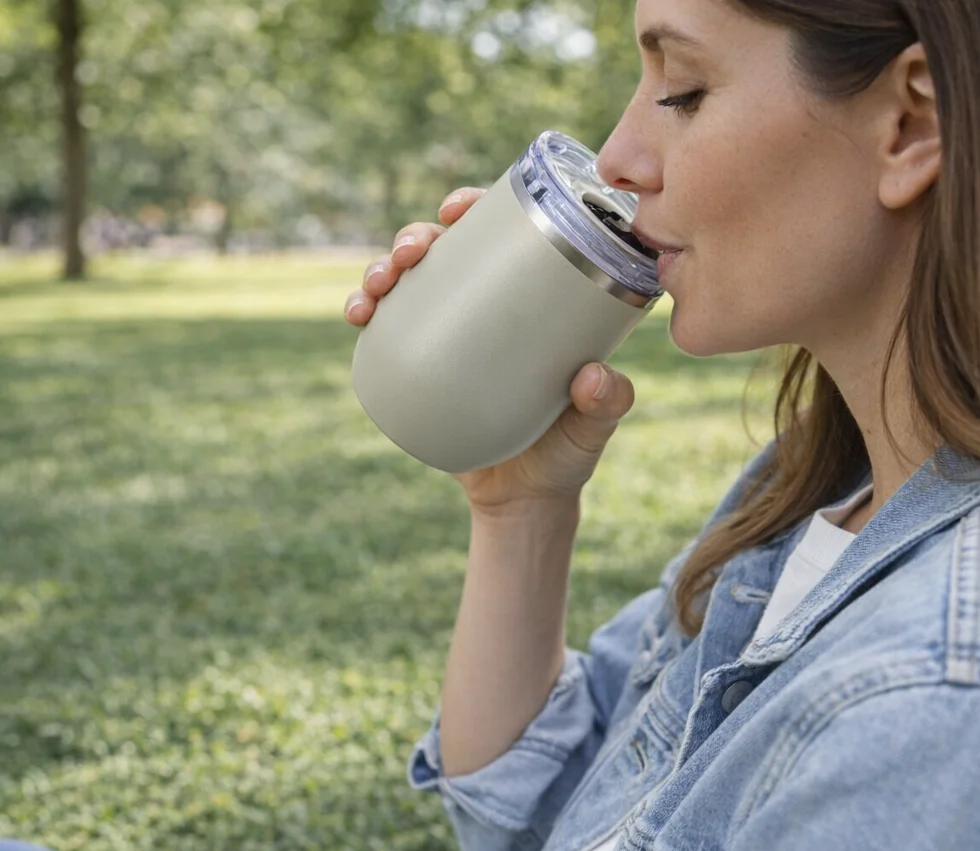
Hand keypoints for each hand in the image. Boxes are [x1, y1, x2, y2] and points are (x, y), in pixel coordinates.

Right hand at [345, 189, 634, 514]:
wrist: (524, 501)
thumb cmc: (568, 453)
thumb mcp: (596, 425)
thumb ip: (608, 403)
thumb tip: (591, 376)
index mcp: (530, 305)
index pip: (501, 239)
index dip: (475, 208)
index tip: (459, 207)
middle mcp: (485, 313)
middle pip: (445, 253)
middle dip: (417, 235)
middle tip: (413, 251)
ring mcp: (448, 340)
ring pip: (407, 285)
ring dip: (381, 268)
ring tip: (379, 283)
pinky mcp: (420, 370)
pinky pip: (385, 332)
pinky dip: (365, 313)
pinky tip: (358, 314)